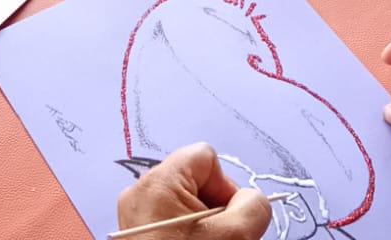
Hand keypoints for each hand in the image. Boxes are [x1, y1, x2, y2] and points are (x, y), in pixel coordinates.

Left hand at [116, 144, 271, 238]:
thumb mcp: (235, 237)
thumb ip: (254, 205)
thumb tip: (252, 200)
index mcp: (158, 183)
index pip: (205, 158)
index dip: (227, 186)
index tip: (229, 220)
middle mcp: (141, 195)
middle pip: (196, 183)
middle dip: (218, 212)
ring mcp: (136, 219)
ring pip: (187, 208)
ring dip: (207, 230)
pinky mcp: (138, 239)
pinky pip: (173, 226)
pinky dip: (190, 239)